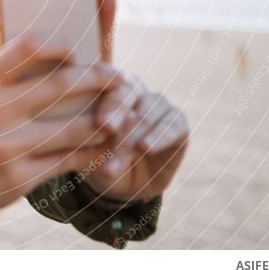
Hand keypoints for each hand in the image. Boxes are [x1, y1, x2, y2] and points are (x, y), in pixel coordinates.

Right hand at [0, 31, 124, 231]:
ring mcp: (5, 147)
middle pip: (62, 84)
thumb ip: (6, 71)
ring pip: (74, 127)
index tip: (79, 52)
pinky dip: (91, 152)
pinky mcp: (18, 179)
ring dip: (105, 120)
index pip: (30, 46)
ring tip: (119, 114)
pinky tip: (103, 145)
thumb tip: (53, 46)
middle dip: (101, 78)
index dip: (63, 45)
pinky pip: (68, 160)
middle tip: (120, 77)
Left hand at [85, 76, 188, 202]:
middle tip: (107, 128)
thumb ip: (90, 139)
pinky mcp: (179, 122)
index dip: (106, 102)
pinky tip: (146, 147)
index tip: (100, 124)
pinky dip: (161, 135)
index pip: (106, 83)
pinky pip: (174, 122)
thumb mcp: (89, 154)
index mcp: (108, 89)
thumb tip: (95, 131)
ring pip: (150, 107)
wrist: (125, 185)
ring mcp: (158, 105)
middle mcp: (135, 91)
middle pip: (130, 88)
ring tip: (124, 154)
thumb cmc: (99, 162)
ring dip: (135, 133)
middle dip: (118, 107)